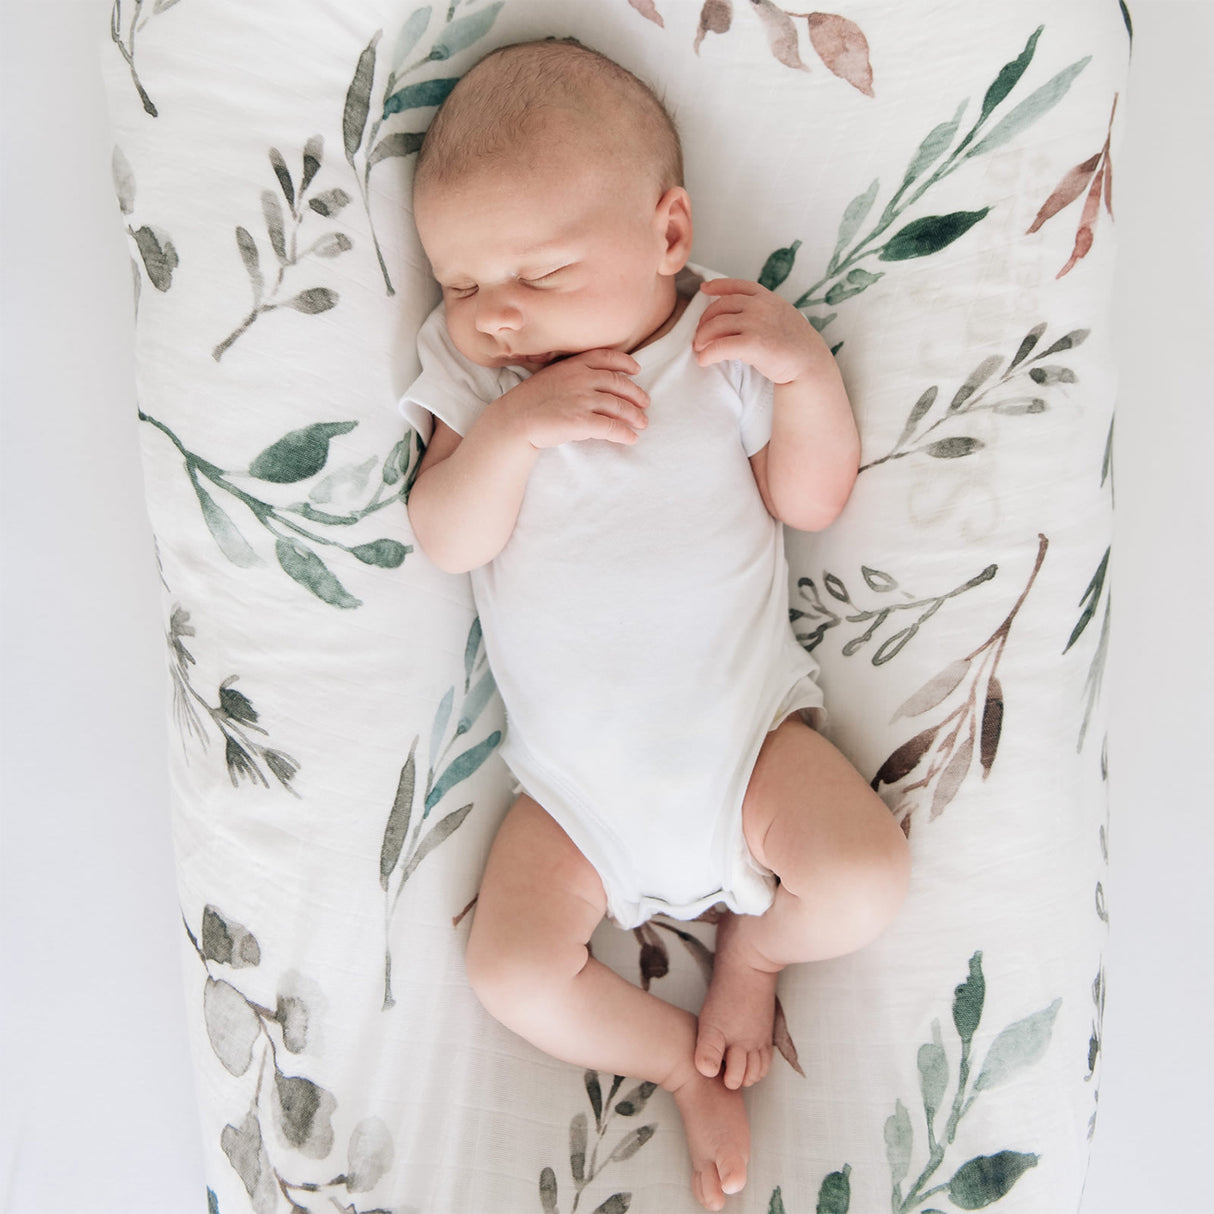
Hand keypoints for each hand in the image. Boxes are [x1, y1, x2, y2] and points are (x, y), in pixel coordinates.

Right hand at [500, 348, 649, 449]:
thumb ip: (572, 374)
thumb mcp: (551, 376)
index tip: (637, 370)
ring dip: (634, 416)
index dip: (625, 364)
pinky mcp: (581, 421)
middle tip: (646, 403)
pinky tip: (631, 438)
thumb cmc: (530, 401)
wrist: (514, 420)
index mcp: (573, 365)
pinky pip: (611, 427)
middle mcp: (581, 379)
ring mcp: (581, 399)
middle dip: (635, 394)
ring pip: (618, 406)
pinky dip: (624, 433)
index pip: (607, 357)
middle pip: (618, 383)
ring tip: (642, 423)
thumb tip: (592, 381)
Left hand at [693, 278, 828, 385]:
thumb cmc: (795, 345)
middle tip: (699, 337)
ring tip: (699, 349)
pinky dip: (707, 354)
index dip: (718, 285)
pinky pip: (720, 346)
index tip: (704, 288)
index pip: (738, 285)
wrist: (810, 363)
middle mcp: (760, 306)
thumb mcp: (781, 316)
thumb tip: (735, 318)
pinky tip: (703, 361)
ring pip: (715, 325)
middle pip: (720, 307)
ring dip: (702, 338)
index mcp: (767, 297)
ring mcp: (756, 322)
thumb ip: (762, 311)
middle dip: (704, 321)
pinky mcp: (753, 343)